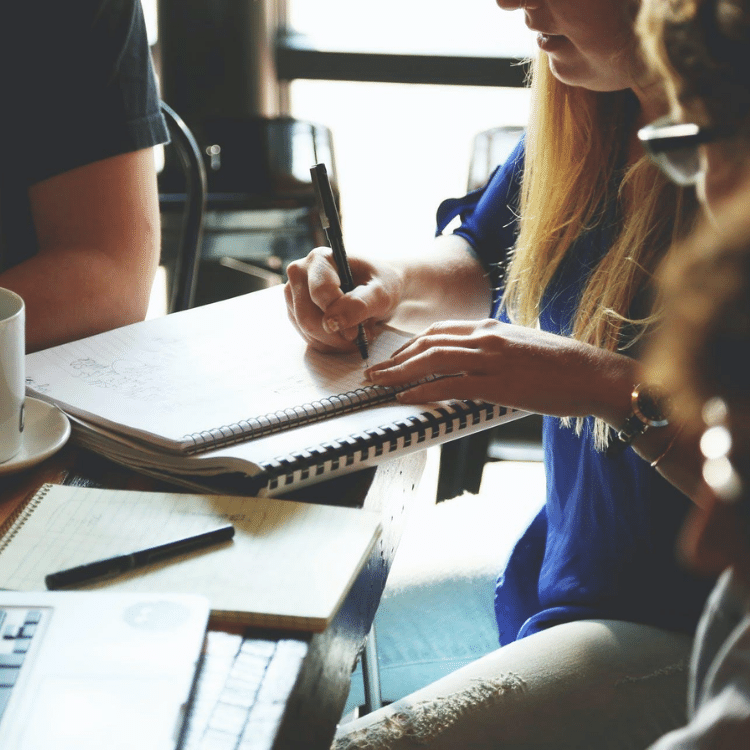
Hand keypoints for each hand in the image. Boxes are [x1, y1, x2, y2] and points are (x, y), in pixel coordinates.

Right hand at [284, 247, 403, 352]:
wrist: (378, 288)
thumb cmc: (381, 284)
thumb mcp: (381, 293)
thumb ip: (360, 304)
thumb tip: (332, 322)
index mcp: (321, 259)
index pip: (320, 293)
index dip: (339, 315)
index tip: (357, 330)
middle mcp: (300, 273)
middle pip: (307, 316)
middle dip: (335, 334)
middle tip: (359, 336)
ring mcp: (294, 294)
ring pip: (306, 330)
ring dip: (335, 341)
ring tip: (357, 333)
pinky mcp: (295, 312)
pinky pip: (308, 338)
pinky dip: (330, 344)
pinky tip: (345, 336)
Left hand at [365, 319, 633, 421]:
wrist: (595, 374)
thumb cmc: (563, 365)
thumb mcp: (522, 347)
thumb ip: (495, 350)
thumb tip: (474, 362)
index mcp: (491, 327)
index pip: (439, 331)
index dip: (411, 345)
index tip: (394, 358)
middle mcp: (487, 337)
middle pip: (428, 343)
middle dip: (396, 358)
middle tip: (374, 372)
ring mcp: (491, 358)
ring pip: (433, 360)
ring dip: (400, 373)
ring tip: (379, 384)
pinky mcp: (499, 383)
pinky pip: (451, 385)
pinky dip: (423, 391)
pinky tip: (406, 398)